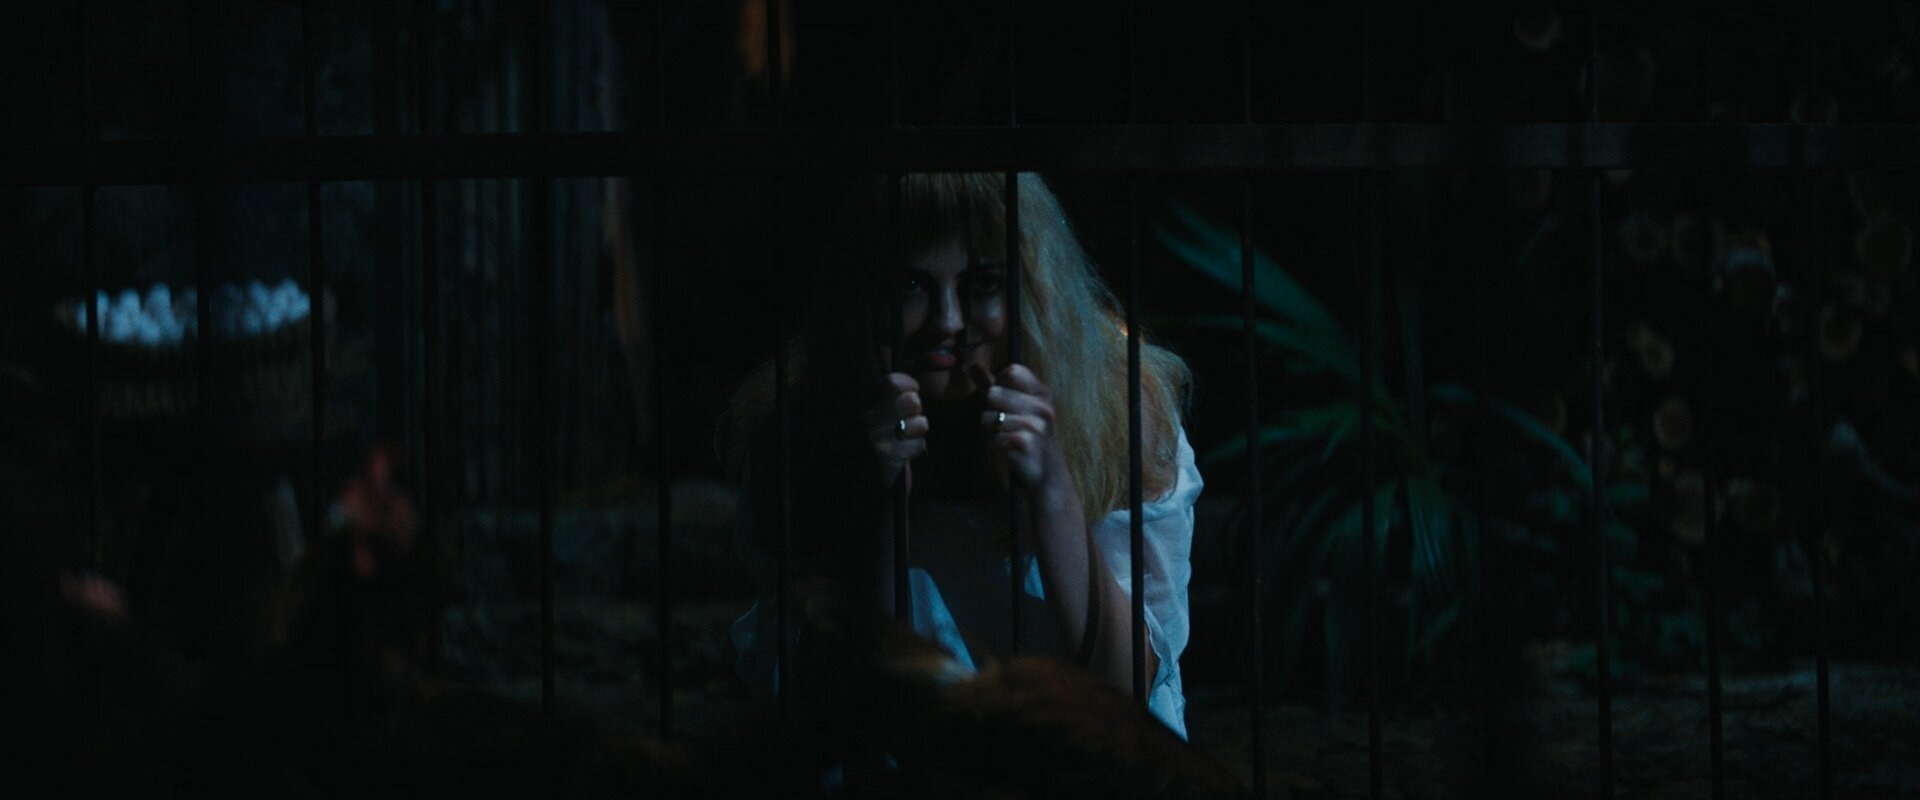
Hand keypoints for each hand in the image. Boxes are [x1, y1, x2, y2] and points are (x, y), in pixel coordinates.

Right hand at [865, 372, 928, 490]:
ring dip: (917, 431)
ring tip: (902, 436)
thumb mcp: (884, 403)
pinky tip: (902, 452)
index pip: (894, 382)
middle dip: (916, 409)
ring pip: (920, 424)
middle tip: (904, 418)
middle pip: (912, 401)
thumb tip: (947, 358)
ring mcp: (877, 440)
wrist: (861, 474)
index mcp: (865, 402)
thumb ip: (904, 382)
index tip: (908, 391)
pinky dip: (916, 449)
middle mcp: (867, 419)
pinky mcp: (888, 460)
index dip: (909, 385)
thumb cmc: (879, 432)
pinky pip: (920, 445)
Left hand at [972, 363, 1067, 489]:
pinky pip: (994, 437)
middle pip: (994, 394)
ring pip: (989, 417)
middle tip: (1007, 424)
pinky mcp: (1025, 444)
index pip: (1011, 371)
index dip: (1000, 385)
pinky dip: (996, 444)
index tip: (1006, 401)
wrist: (1046, 474)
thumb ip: (993, 384)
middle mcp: (1042, 406)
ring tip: (1009, 437)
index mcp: (1041, 392)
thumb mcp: (1015, 406)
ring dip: (992, 430)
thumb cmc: (1027, 435)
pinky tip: (1010, 449)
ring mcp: (1036, 426)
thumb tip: (973, 365)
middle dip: (992, 411)